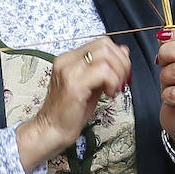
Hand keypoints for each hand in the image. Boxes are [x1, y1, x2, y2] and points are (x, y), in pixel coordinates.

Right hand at [17, 38, 130, 170]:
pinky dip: (112, 82)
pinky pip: (103, 72)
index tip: (122, 73)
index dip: (118, 56)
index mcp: (69, 59)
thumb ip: (106, 68)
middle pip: (105, 45)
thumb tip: (123, 52)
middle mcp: (67, 61)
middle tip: (121, 81)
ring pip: (105, 55)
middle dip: (121, 63)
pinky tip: (108, 94)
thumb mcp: (92, 85)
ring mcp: (69, 71)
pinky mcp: (73, 84)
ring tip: (113, 89)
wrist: (51, 130)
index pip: (101, 42)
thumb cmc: (70, 112)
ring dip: (118, 73)